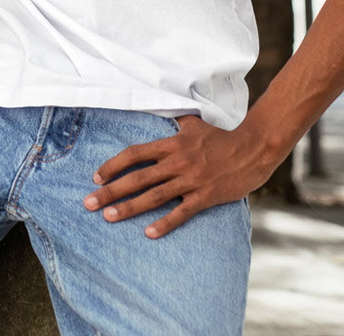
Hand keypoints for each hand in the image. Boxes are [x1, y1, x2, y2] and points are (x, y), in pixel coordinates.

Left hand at [83, 116, 276, 238]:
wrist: (254, 148)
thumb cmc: (223, 136)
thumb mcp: (195, 124)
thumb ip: (176, 121)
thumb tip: (163, 110)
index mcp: (172, 144)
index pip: (134, 154)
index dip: (113, 165)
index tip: (97, 176)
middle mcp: (177, 162)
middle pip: (137, 177)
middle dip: (110, 191)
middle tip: (89, 203)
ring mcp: (191, 180)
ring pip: (154, 196)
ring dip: (129, 207)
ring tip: (108, 217)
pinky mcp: (205, 196)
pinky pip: (181, 212)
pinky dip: (165, 223)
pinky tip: (148, 233)